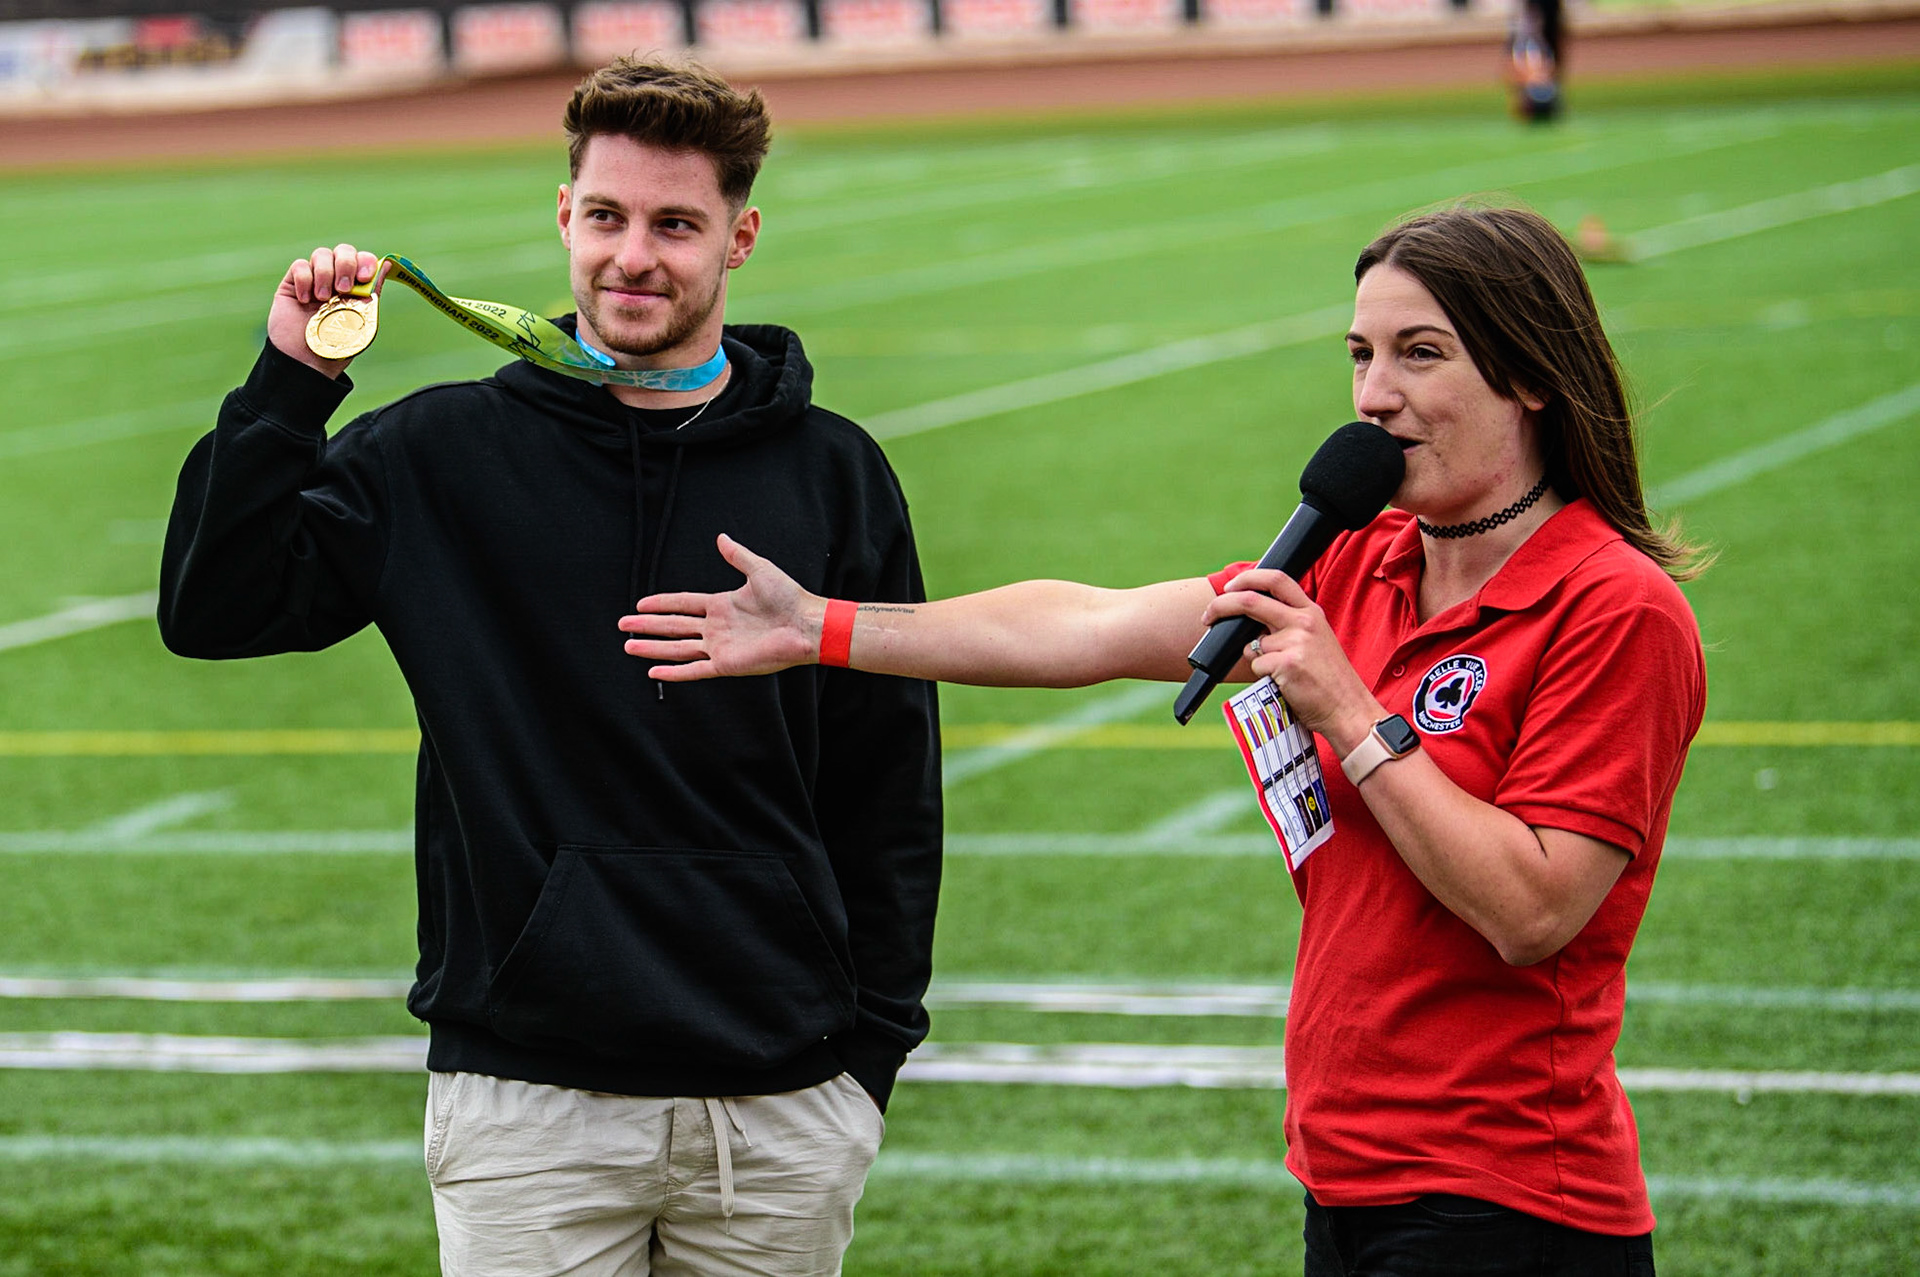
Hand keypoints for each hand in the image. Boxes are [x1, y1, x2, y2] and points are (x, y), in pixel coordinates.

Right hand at [268, 243, 385, 377]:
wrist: (306, 362)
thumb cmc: (336, 346)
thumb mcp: (361, 319)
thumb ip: (371, 291)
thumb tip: (387, 264)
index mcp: (356, 288)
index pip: (363, 260)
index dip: (365, 261)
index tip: (364, 277)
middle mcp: (336, 280)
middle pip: (343, 251)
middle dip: (346, 264)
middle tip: (343, 289)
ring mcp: (314, 280)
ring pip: (321, 254)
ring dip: (324, 273)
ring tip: (322, 299)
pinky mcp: (293, 285)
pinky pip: (299, 265)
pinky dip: (304, 279)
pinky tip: (305, 300)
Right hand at [619, 534, 822, 680]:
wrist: (806, 624)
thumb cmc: (788, 598)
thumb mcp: (759, 570)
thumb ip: (737, 556)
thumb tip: (721, 537)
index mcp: (721, 605)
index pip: (682, 604)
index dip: (661, 603)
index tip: (640, 604)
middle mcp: (716, 627)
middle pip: (673, 626)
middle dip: (647, 626)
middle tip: (623, 626)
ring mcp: (719, 647)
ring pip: (677, 648)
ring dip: (652, 648)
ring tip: (629, 646)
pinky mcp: (726, 664)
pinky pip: (694, 669)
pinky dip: (674, 672)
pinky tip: (654, 672)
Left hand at [1201, 567, 1380, 753]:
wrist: (1347, 707)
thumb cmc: (1328, 678)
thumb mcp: (1316, 639)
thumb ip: (1289, 624)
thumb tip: (1250, 622)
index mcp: (1311, 612)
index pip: (1276, 579)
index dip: (1248, 578)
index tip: (1230, 587)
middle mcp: (1304, 622)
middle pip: (1250, 601)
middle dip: (1221, 605)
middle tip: (1208, 616)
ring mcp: (1296, 642)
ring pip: (1251, 644)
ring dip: (1256, 659)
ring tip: (1281, 673)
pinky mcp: (1287, 664)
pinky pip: (1257, 665)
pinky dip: (1263, 676)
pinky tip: (1285, 683)